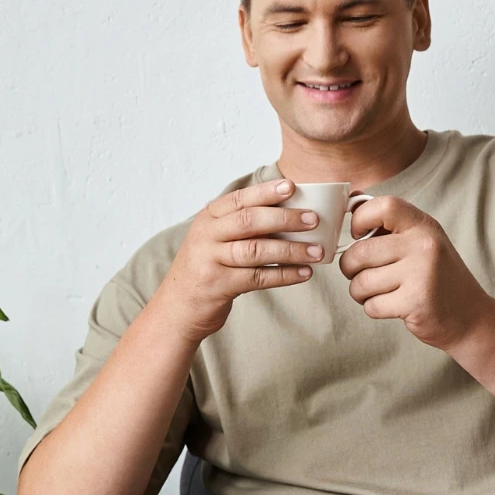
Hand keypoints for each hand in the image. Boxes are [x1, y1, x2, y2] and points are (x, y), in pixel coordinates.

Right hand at [152, 179, 323, 342]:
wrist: (177, 308)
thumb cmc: (208, 268)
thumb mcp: (217, 239)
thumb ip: (243, 226)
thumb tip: (292, 214)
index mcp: (209, 218)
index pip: (240, 198)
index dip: (266, 192)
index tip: (292, 187)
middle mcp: (206, 235)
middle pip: (249, 221)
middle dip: (285, 219)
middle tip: (313, 220)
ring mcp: (210, 261)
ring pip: (256, 250)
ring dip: (290, 250)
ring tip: (316, 251)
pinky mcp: (218, 285)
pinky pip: (257, 277)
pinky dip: (284, 275)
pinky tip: (304, 273)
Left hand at [339, 196, 493, 350]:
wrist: (471, 317)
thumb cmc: (438, 278)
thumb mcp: (423, 241)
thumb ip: (390, 223)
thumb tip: (350, 199)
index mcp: (424, 226)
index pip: (384, 206)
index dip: (360, 218)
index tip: (357, 234)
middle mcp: (424, 246)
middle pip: (360, 251)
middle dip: (350, 267)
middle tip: (359, 273)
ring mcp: (421, 274)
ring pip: (361, 282)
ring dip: (360, 292)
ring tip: (378, 292)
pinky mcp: (415, 303)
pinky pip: (372, 305)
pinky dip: (374, 308)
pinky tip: (392, 306)